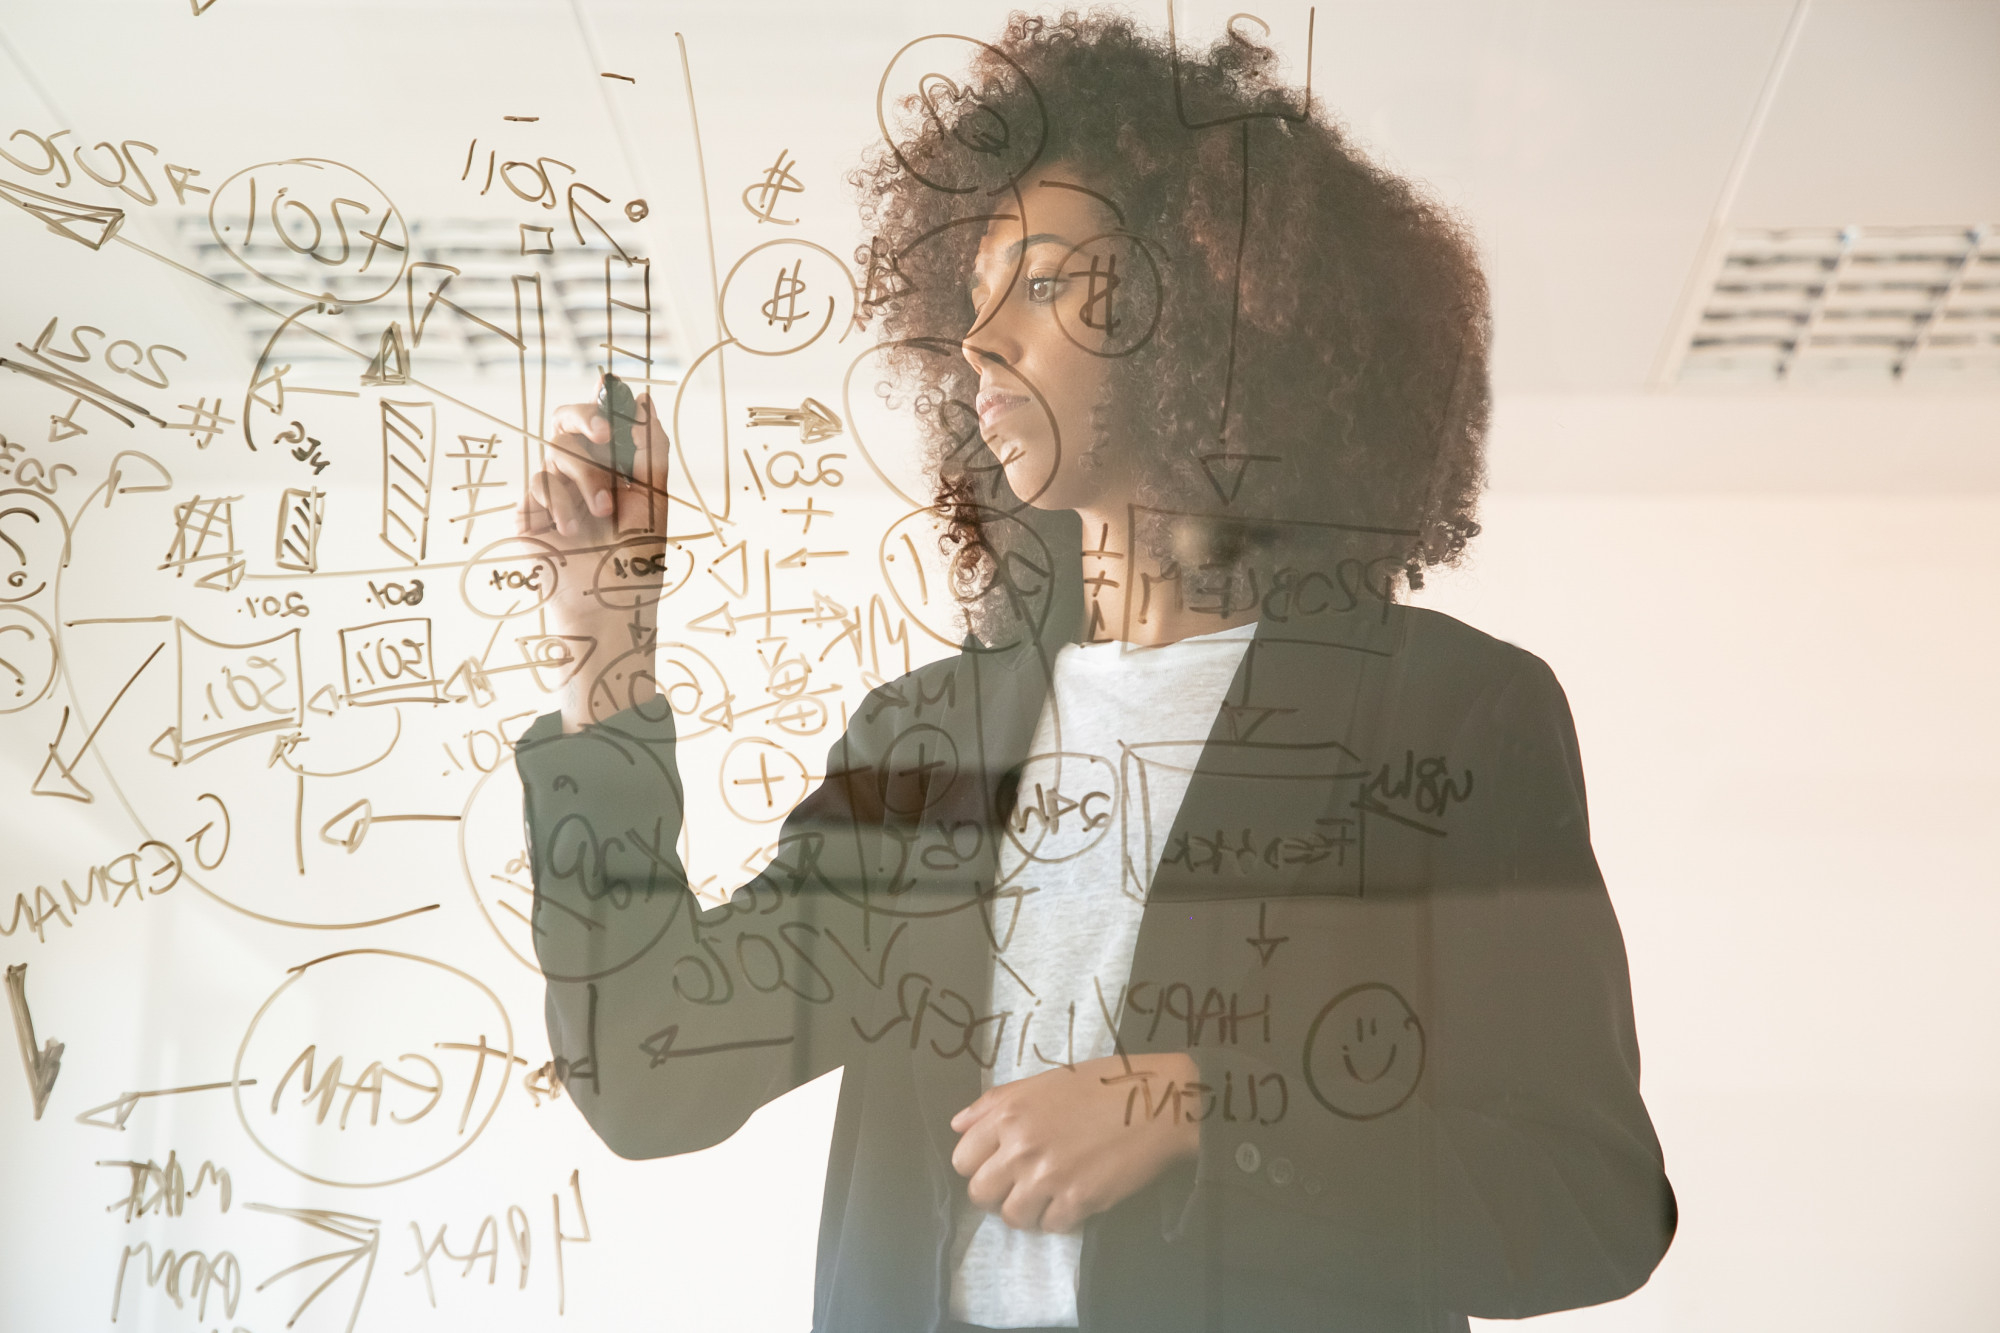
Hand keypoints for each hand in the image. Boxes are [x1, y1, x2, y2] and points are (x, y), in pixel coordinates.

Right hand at [516, 382, 672, 730]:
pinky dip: (558, 502)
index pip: (602, 420)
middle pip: (568, 420)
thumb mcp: (654, 503)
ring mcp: (553, 494)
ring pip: (556, 451)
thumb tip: (644, 396)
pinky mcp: (529, 515)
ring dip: (584, 479)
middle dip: (585, 418)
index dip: (605, 403)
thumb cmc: (638, 564)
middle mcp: (582, 476)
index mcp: (614, 469)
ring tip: (600, 515)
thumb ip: (651, 450)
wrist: (608, 611)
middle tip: (603, 434)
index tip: (614, 398)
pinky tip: (571, 532)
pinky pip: (536, 484)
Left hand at [950, 1052, 1199, 1233]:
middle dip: (998, 1193)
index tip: (998, 1164)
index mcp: (1009, 1114)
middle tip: (1020, 1184)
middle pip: (980, 1194)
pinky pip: (1050, 1226)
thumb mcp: (1042, 1082)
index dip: (978, 1165)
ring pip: (1012, 1217)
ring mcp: (1049, 1177)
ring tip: (1048, 1194)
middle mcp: (1021, 1147)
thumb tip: (957, 1126)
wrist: (1159, 1102)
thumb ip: (994, 1104)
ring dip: (1027, 1210)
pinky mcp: (1078, 1200)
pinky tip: (1075, 1196)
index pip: (963, 1159)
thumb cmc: (1101, 1085)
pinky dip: (1060, 1217)